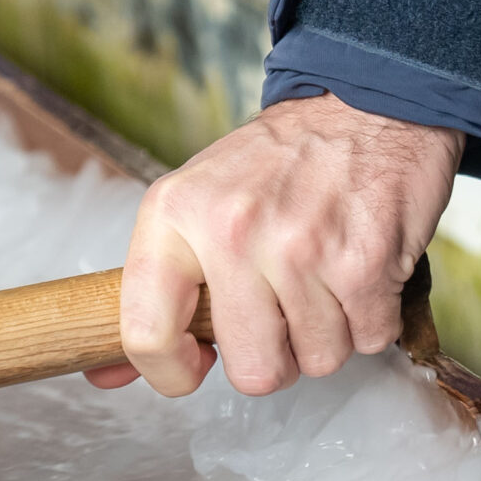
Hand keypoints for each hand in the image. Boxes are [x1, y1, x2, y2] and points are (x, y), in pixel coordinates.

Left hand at [88, 92, 462, 397]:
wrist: (363, 104)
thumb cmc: (277, 164)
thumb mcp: (194, 204)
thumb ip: (153, 292)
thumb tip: (109, 376)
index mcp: (174, 213)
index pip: (146, 332)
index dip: (170, 373)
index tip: (194, 366)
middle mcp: (231, 231)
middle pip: (253, 372)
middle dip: (276, 355)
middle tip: (281, 308)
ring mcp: (300, 248)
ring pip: (318, 360)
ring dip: (328, 332)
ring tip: (324, 276)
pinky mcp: (363, 260)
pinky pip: (370, 339)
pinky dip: (371, 317)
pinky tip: (359, 269)